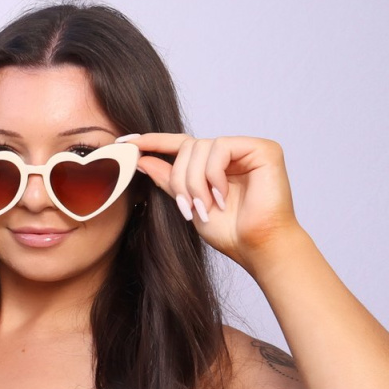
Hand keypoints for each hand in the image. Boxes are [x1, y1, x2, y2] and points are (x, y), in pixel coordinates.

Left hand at [132, 132, 301, 267]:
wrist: (257, 247)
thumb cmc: (230, 231)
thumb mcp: (188, 203)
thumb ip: (168, 180)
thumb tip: (141, 159)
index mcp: (213, 163)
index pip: (179, 144)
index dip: (152, 141)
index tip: (124, 142)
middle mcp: (231, 152)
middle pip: (187, 147)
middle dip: (180, 179)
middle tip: (187, 207)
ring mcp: (248, 149)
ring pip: (200, 147)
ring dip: (195, 182)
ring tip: (205, 206)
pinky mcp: (264, 149)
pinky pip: (221, 148)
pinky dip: (214, 175)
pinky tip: (222, 196)